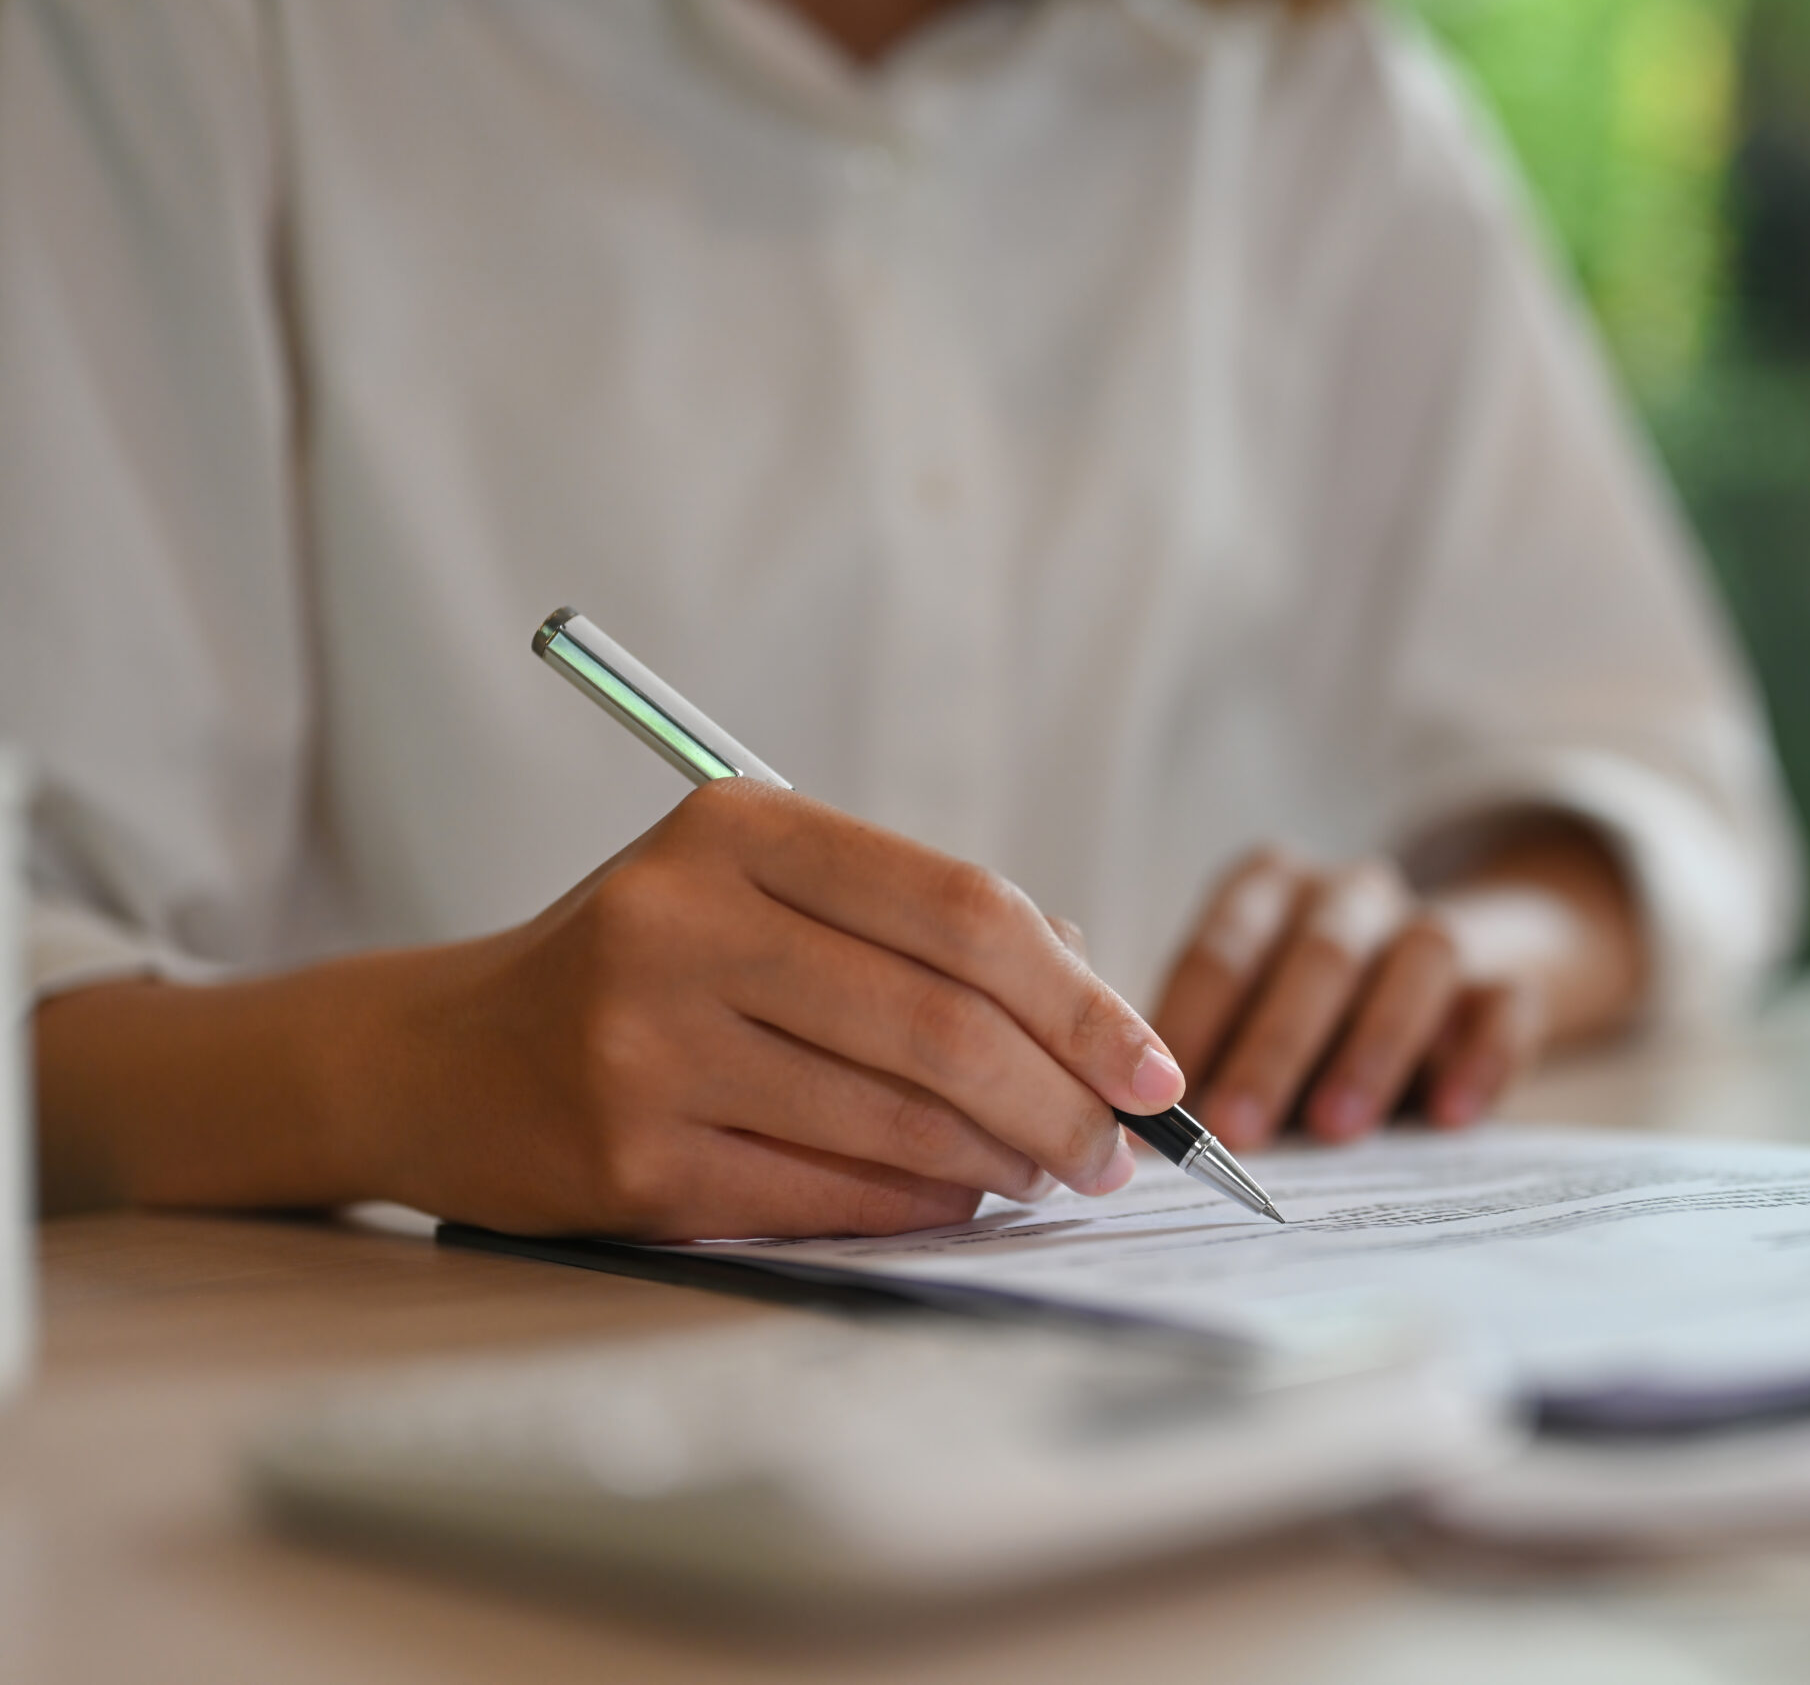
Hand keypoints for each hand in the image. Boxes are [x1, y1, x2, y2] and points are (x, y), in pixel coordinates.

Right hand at [35, 781, 1185, 1238]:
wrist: (436, 1059)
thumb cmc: (646, 967)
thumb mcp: (762, 891)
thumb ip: (915, 922)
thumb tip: (1091, 998)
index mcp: (738, 828)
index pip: (963, 908)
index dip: (1081, 994)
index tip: (1152, 1060)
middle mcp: (684, 924)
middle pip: (945, 1023)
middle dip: (1066, 1096)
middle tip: (1121, 1145)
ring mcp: (649, 1046)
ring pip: (898, 1118)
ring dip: (1007, 1158)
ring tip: (1056, 1170)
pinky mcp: (632, 1162)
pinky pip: (830, 1193)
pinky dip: (924, 1202)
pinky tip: (965, 1198)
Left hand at [1150, 827, 1643, 1151]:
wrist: (1449, 981)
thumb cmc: (1304, 1019)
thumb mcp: (1245, 1021)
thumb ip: (1202, 1060)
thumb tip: (1127, 1145)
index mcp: (1269, 890)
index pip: (1223, 946)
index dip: (1191, 1024)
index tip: (1160, 1104)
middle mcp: (1351, 894)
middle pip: (1318, 956)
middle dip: (1273, 1045)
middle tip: (1234, 1129)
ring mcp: (1435, 927)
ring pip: (1418, 961)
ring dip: (1372, 1046)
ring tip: (1337, 1128)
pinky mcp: (1510, 976)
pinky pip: (1507, 1003)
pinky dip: (1482, 1057)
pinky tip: (1453, 1115)